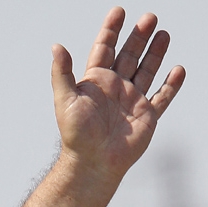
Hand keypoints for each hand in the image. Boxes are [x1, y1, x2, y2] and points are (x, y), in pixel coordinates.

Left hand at [51, 8, 184, 180]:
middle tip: (149, 18)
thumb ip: (62, 73)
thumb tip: (56, 47)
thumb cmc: (76, 135)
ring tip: (163, 34)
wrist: (93, 163)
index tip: (118, 12)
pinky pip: (162, 97)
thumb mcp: (65, 100)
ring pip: (147, 71)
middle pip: (129, 55)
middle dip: (138, 36)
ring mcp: (132, 101)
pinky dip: (172, 85)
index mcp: (96, 82)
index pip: (104, 49)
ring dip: (155, 53)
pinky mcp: (146, 116)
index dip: (111, 30)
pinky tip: (178, 70)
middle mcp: (115, 88)